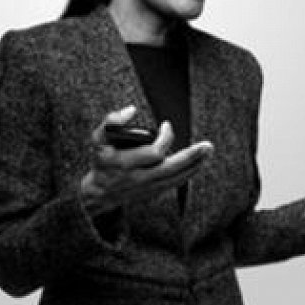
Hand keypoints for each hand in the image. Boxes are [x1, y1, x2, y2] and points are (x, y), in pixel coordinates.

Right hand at [79, 105, 213, 214]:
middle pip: (171, 169)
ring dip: (194, 165)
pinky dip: (188, 173)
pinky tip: (197, 164)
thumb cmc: (101, 163)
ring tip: (207, 152)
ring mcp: (148, 188)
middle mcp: (139, 178)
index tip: (166, 126)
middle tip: (207, 146)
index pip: (153, 152)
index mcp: (125, 163)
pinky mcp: (154, 192)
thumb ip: (111, 122)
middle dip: (191, 156)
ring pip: (177, 178)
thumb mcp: (98, 140)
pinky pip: (176, 183)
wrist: (99, 194)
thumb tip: (131, 110)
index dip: (164, 137)